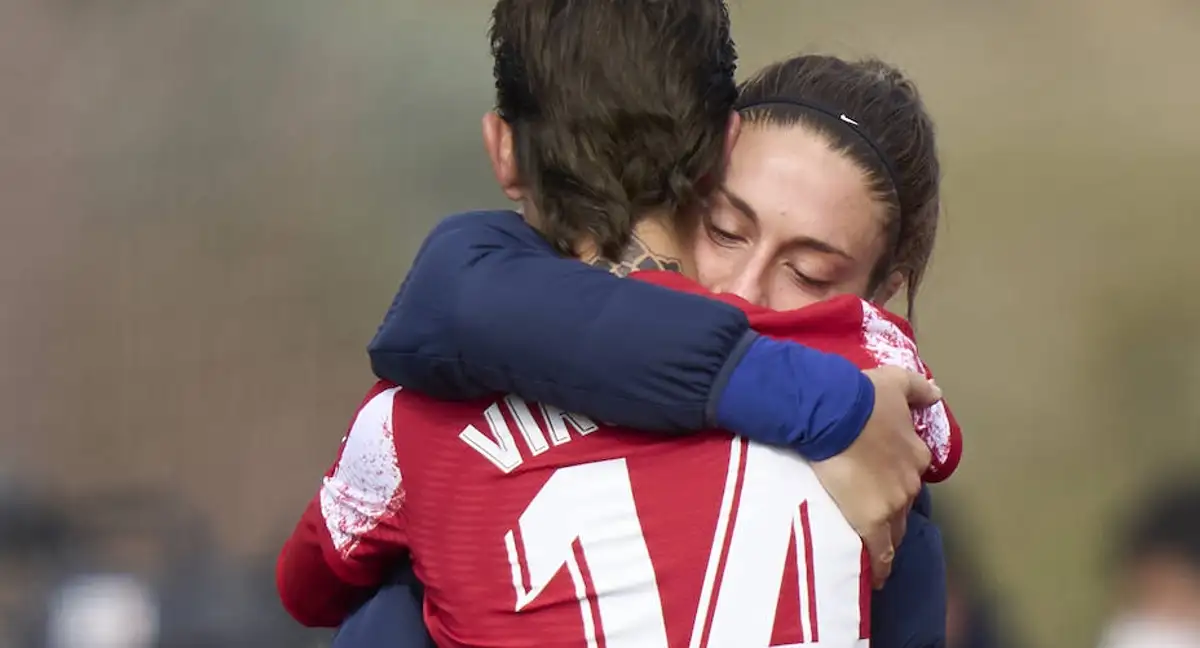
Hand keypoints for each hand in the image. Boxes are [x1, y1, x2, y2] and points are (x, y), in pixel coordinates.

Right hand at [811, 366, 940, 588]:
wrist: (835, 413)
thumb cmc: (862, 397)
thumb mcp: (895, 381)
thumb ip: (918, 388)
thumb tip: (937, 393)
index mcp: (915, 452)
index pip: (911, 472)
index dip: (898, 478)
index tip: (886, 482)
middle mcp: (910, 481)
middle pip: (905, 504)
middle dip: (893, 509)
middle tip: (873, 512)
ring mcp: (893, 502)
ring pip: (895, 530)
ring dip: (888, 539)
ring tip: (876, 550)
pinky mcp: (873, 520)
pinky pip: (881, 551)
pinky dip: (881, 566)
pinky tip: (877, 578)